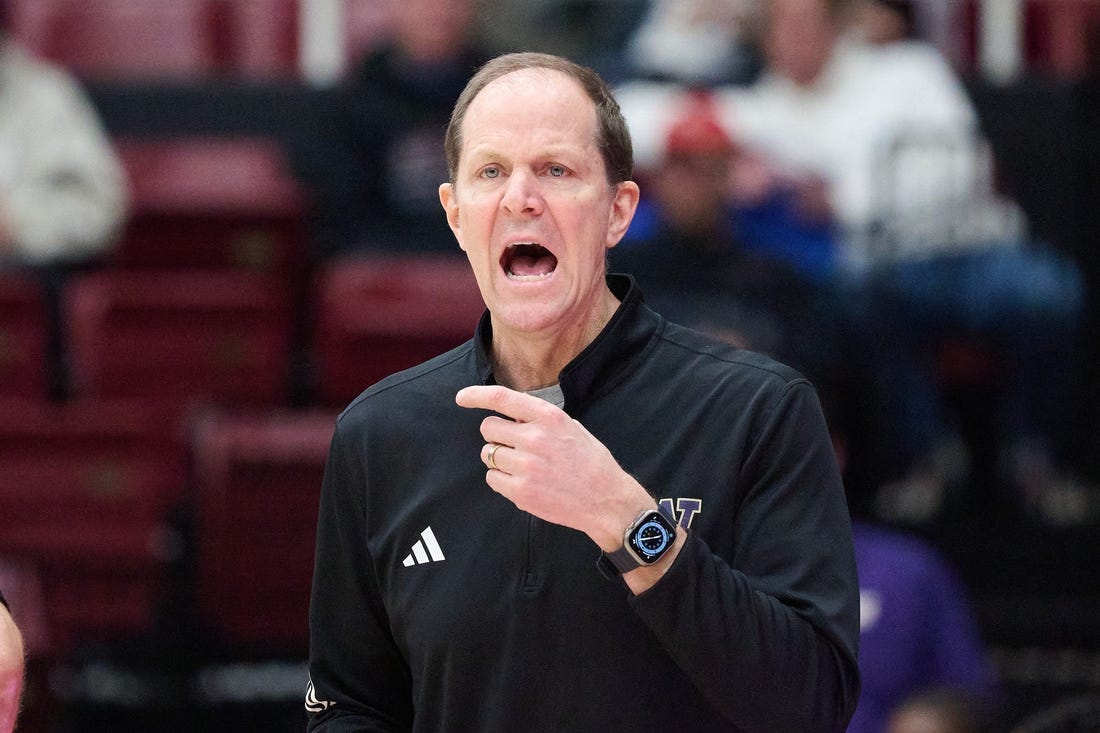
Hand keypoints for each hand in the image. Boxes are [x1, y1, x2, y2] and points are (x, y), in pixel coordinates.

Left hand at [455, 385, 652, 551]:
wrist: (606, 499)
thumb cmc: (589, 461)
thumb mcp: (570, 427)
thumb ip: (539, 419)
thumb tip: (509, 413)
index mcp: (548, 417)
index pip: (502, 398)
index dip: (477, 396)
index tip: (462, 397)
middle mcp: (535, 438)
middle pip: (488, 428)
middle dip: (496, 435)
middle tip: (515, 446)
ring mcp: (526, 466)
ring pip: (488, 454)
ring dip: (500, 459)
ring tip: (526, 467)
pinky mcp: (521, 491)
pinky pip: (492, 479)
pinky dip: (502, 480)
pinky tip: (524, 482)